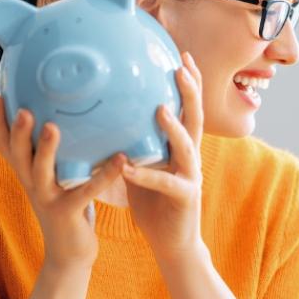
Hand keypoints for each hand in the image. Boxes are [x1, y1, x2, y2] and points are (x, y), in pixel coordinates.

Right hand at [0, 94, 125, 271]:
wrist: (69, 255)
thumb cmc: (66, 209)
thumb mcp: (54, 179)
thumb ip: (54, 155)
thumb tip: (64, 117)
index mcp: (27, 173)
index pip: (4, 145)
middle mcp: (32, 184)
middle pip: (17, 155)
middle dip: (17, 131)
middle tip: (21, 109)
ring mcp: (48, 199)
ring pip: (41, 172)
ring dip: (46, 149)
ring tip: (53, 127)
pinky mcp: (69, 212)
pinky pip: (87, 191)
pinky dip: (104, 174)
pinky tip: (120, 159)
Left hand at [121, 52, 204, 260]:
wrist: (172, 243)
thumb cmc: (154, 204)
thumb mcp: (139, 166)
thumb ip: (130, 143)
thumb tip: (102, 117)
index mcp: (181, 148)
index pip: (187, 108)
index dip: (188, 82)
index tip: (181, 55)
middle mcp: (190, 158)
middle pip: (195, 118)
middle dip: (190, 91)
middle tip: (180, 66)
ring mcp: (191, 177)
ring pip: (188, 147)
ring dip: (174, 127)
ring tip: (160, 109)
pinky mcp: (185, 199)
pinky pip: (166, 184)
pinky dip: (146, 175)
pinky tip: (127, 166)